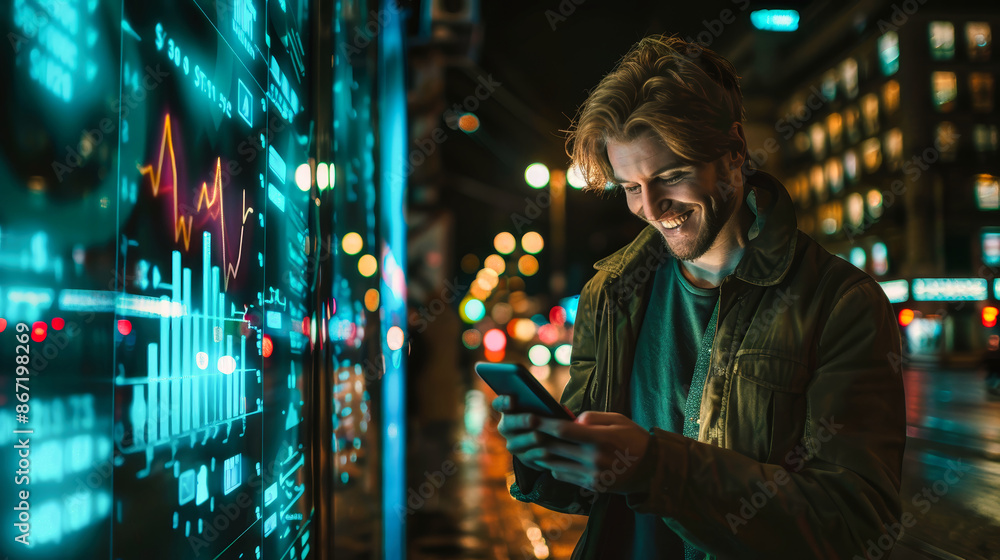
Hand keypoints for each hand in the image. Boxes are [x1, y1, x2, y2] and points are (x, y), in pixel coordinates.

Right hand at [492, 395, 549, 471]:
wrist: (551, 438)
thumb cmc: (547, 415)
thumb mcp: (544, 407)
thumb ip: (543, 404)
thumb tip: (550, 406)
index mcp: (509, 410)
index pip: (499, 404)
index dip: (503, 402)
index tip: (511, 400)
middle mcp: (506, 428)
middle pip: (507, 424)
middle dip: (520, 421)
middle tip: (532, 419)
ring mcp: (513, 444)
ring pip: (515, 443)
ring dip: (528, 439)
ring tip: (540, 436)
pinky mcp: (524, 458)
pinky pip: (528, 457)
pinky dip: (537, 454)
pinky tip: (547, 451)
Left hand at [532, 411, 651, 493]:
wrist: (652, 469)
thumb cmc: (634, 439)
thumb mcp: (617, 420)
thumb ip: (592, 417)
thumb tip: (569, 419)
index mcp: (600, 439)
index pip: (563, 430)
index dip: (544, 423)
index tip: (531, 417)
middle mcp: (594, 459)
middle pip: (554, 448)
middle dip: (537, 438)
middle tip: (526, 430)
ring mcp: (592, 475)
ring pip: (554, 464)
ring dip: (541, 454)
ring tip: (532, 444)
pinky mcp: (591, 486)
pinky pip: (563, 476)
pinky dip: (553, 466)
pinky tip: (550, 457)